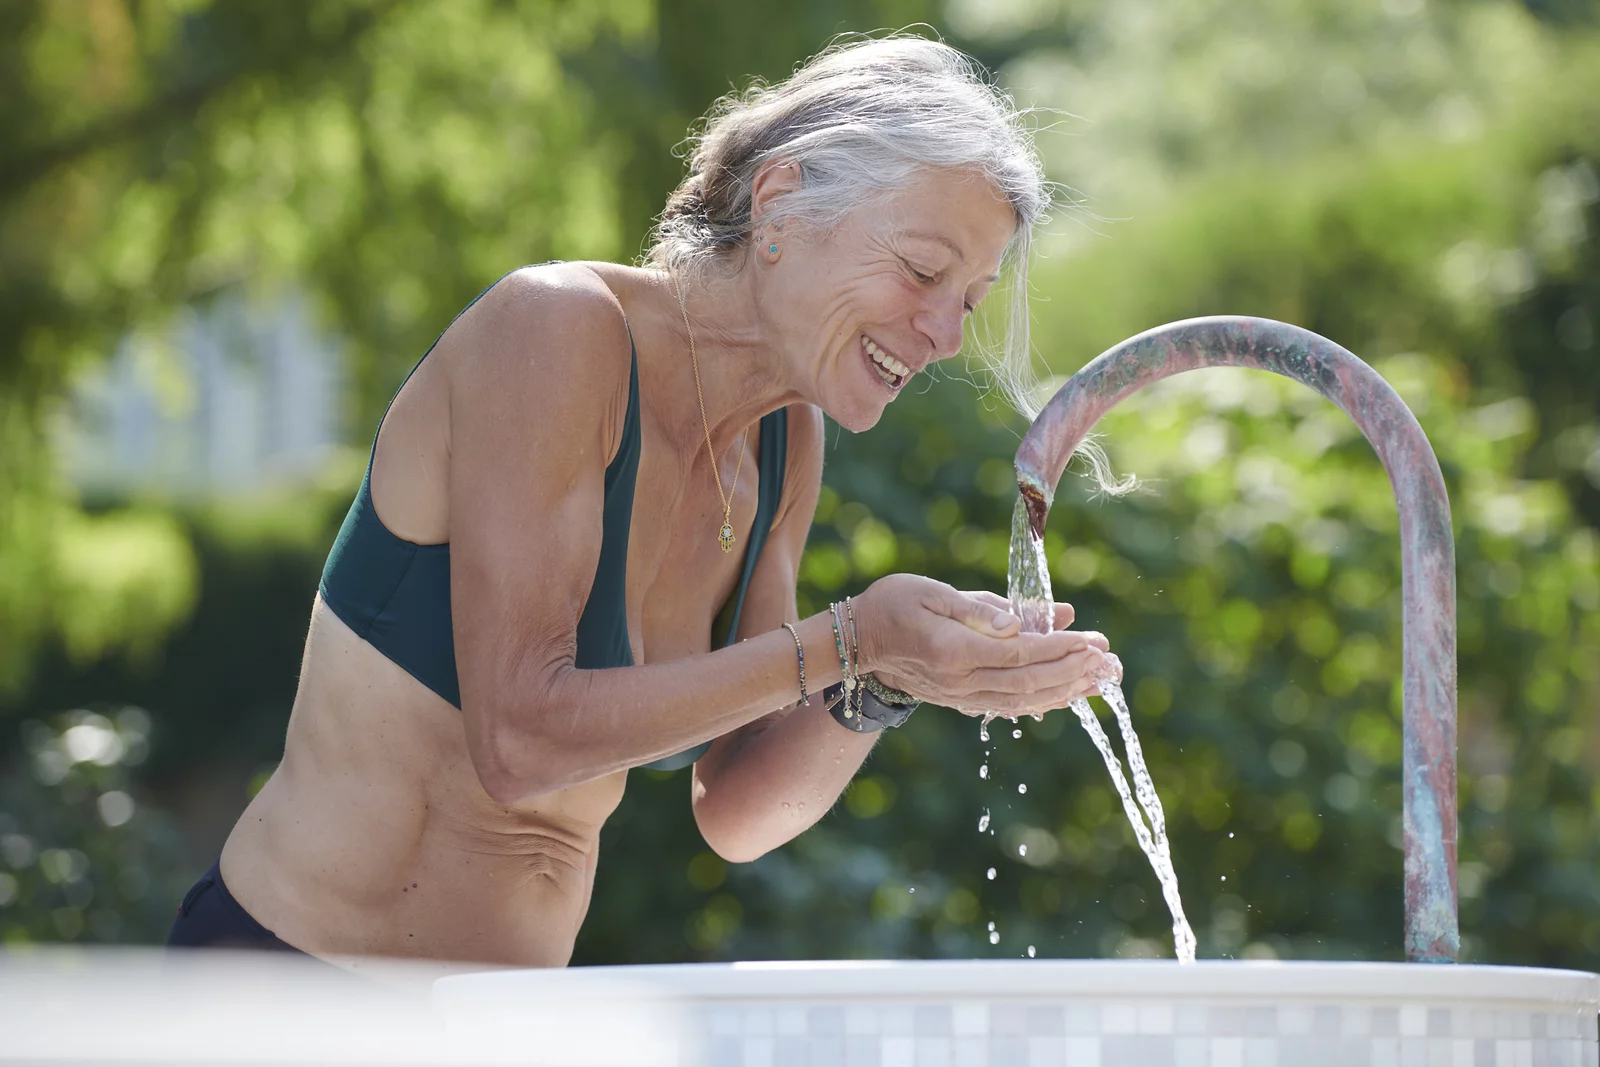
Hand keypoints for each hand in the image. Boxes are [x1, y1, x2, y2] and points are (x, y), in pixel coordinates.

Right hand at [850, 574, 1119, 718]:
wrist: (855, 643)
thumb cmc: (892, 605)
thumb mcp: (932, 593)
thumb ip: (978, 608)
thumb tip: (1021, 623)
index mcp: (955, 651)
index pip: (1021, 654)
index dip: (1061, 648)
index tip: (1094, 640)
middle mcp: (961, 681)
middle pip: (1029, 683)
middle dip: (1075, 672)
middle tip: (1111, 662)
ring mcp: (961, 696)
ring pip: (1024, 700)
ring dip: (1067, 692)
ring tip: (1102, 682)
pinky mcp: (961, 700)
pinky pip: (1009, 706)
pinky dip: (1042, 703)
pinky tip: (1067, 697)